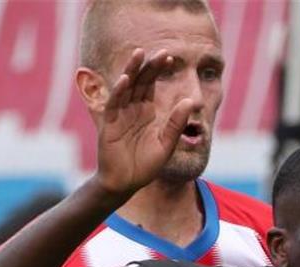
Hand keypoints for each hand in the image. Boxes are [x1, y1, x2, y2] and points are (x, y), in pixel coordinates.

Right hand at [95, 48, 197, 195]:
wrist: (126, 182)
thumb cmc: (146, 165)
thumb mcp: (167, 144)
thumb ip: (176, 123)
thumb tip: (190, 101)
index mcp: (148, 111)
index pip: (153, 85)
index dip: (160, 71)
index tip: (171, 57)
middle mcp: (133, 108)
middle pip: (141, 81)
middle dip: (149, 66)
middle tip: (161, 52)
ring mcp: (120, 114)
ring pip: (126, 87)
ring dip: (131, 71)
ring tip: (139, 54)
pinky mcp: (109, 123)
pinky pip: (113, 104)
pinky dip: (118, 92)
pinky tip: (124, 80)